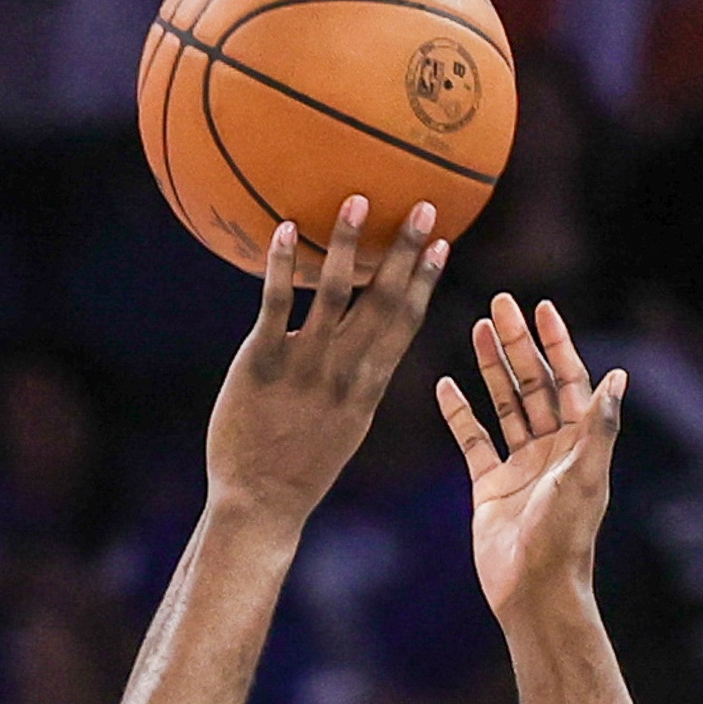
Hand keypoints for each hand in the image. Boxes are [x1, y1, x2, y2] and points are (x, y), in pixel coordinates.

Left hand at [205, 197, 445, 527]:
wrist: (260, 504)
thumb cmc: (298, 468)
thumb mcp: (343, 427)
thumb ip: (354, 382)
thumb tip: (357, 346)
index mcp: (369, 386)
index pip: (406, 323)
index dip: (425, 279)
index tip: (442, 242)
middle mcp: (345, 372)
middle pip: (384, 301)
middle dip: (405, 251)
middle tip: (423, 204)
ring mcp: (305, 367)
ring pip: (335, 296)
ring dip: (348, 245)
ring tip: (357, 200)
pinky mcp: (261, 365)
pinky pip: (276, 308)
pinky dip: (282, 268)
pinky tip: (284, 229)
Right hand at [438, 293, 627, 620]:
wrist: (533, 590)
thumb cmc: (565, 536)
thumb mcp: (586, 476)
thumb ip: (599, 426)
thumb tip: (619, 376)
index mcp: (579, 442)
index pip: (569, 379)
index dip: (557, 342)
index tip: (541, 307)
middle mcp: (552, 448)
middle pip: (534, 384)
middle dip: (518, 344)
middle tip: (499, 304)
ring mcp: (520, 464)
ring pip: (505, 405)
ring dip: (492, 369)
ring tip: (477, 329)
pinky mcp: (489, 485)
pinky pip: (473, 440)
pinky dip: (459, 413)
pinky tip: (445, 385)